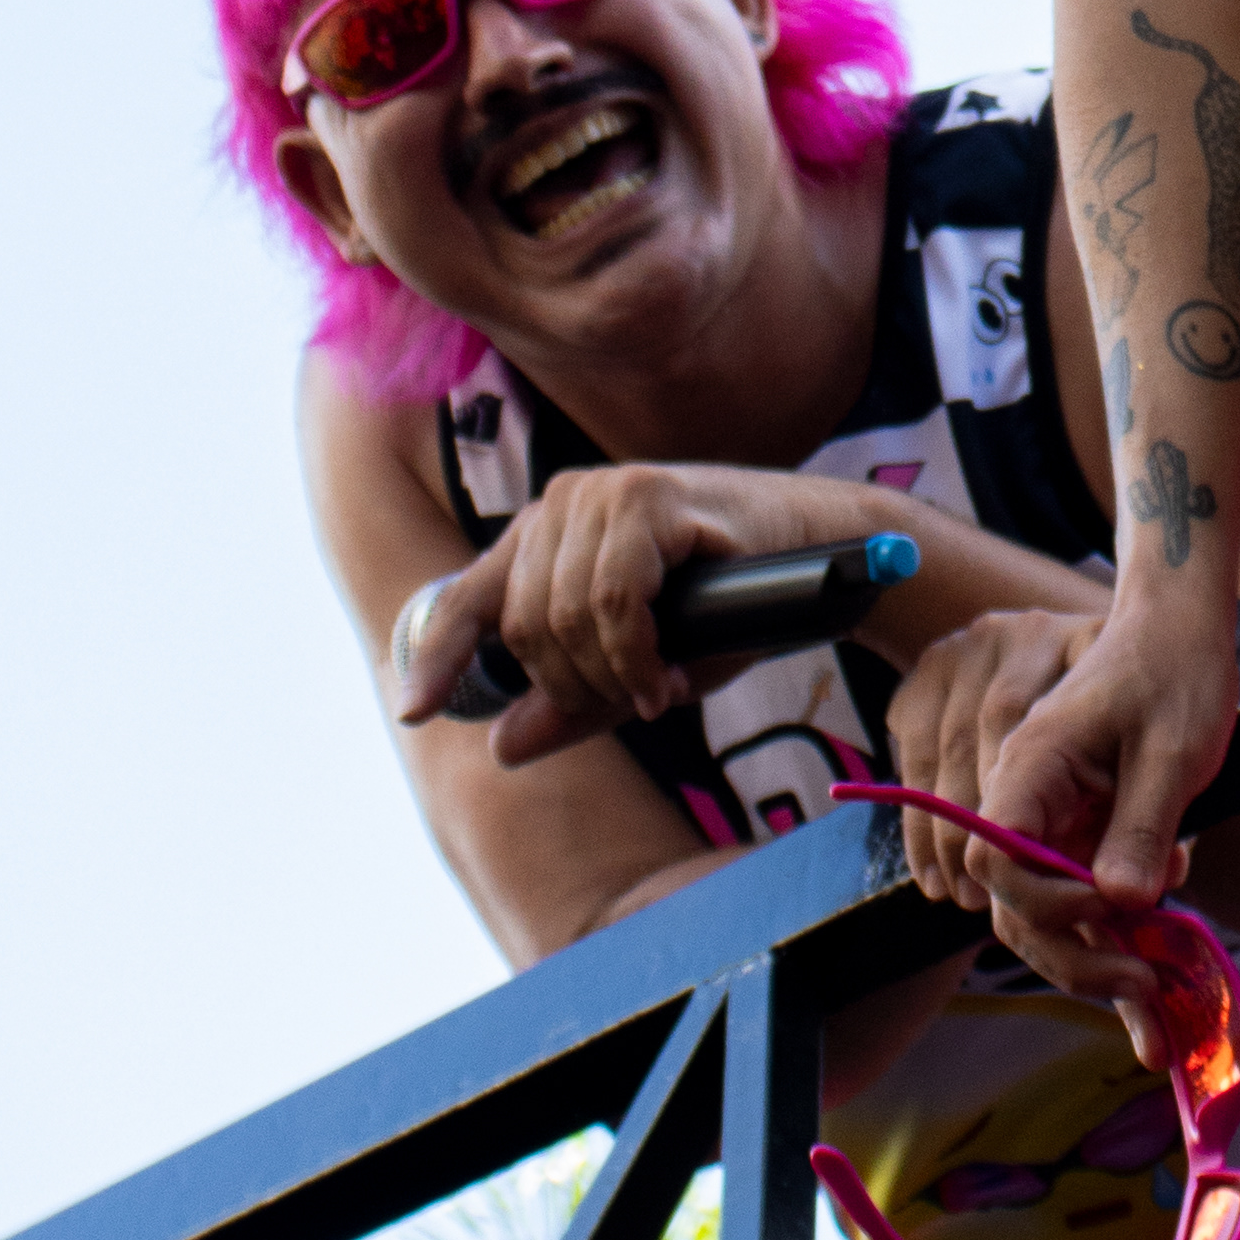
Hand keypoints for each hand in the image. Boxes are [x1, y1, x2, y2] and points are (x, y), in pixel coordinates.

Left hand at [387, 458, 852, 760]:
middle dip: (574, 687)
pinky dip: (636, 654)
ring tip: (657, 691)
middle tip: (632, 704)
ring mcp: (602, 492)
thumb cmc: (733, 605)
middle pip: (524, 628)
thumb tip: (501, 747)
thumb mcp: (639, 668)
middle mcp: (561, 503)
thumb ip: (572, 703)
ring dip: (611, 677)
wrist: (826, 557)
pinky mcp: (647, 495)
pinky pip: (613, 600)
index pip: (466, 598)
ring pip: (564, 617)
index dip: (436, 656)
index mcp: (543, 537)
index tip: (414, 710)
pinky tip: (663, 679)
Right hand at [882, 591, 1233, 1035]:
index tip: (1114, 909)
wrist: (1182, 629)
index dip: (1045, 901)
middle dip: (1073, 953)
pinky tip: (1155, 937)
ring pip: (1036, 908)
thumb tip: (1121, 902)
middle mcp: (1022, 793)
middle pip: (1011, 901)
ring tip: (1158, 971)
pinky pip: (1069, 890)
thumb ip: (1144, 825)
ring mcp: (1043, 815)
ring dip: (1090, 949)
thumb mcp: (1174, 749)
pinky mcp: (1068, 829)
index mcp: (1031, 762)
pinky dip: (1106, 927)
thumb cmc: (1178, 670)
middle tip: (1148, 983)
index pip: (994, 857)